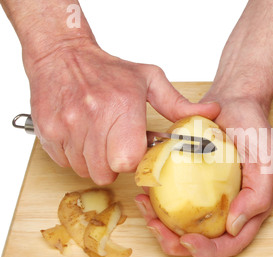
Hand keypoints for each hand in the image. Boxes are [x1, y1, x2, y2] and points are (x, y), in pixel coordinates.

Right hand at [27, 41, 219, 183]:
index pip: (128, 160)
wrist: (62, 55)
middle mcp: (91, 118)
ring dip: (95, 162)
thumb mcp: (149, 80)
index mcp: (121, 107)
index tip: (135, 150)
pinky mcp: (48, 132)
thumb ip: (179, 104)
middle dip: (114, 165)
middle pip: (105, 172)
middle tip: (117, 146)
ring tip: (99, 139)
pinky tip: (82, 136)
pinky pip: (64, 163)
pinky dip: (75, 156)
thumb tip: (212, 112)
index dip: (134, 161)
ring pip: (84, 170)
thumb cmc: (108, 70)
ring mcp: (66, 127)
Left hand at [135, 98, 272, 256]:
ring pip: (182, 226)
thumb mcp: (268, 158)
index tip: (187, 241)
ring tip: (146, 210)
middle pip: (202, 241)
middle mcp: (228, 208)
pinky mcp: (190, 184)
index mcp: (250, 209)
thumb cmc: (254, 127)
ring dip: (162, 226)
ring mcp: (207, 197)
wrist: (234, 102)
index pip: (231, 243)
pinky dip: (156, 205)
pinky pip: (172, 203)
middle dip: (176, 243)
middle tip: (156, 227)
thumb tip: (233, 227)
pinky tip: (145, 194)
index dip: (209, 250)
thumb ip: (259, 195)